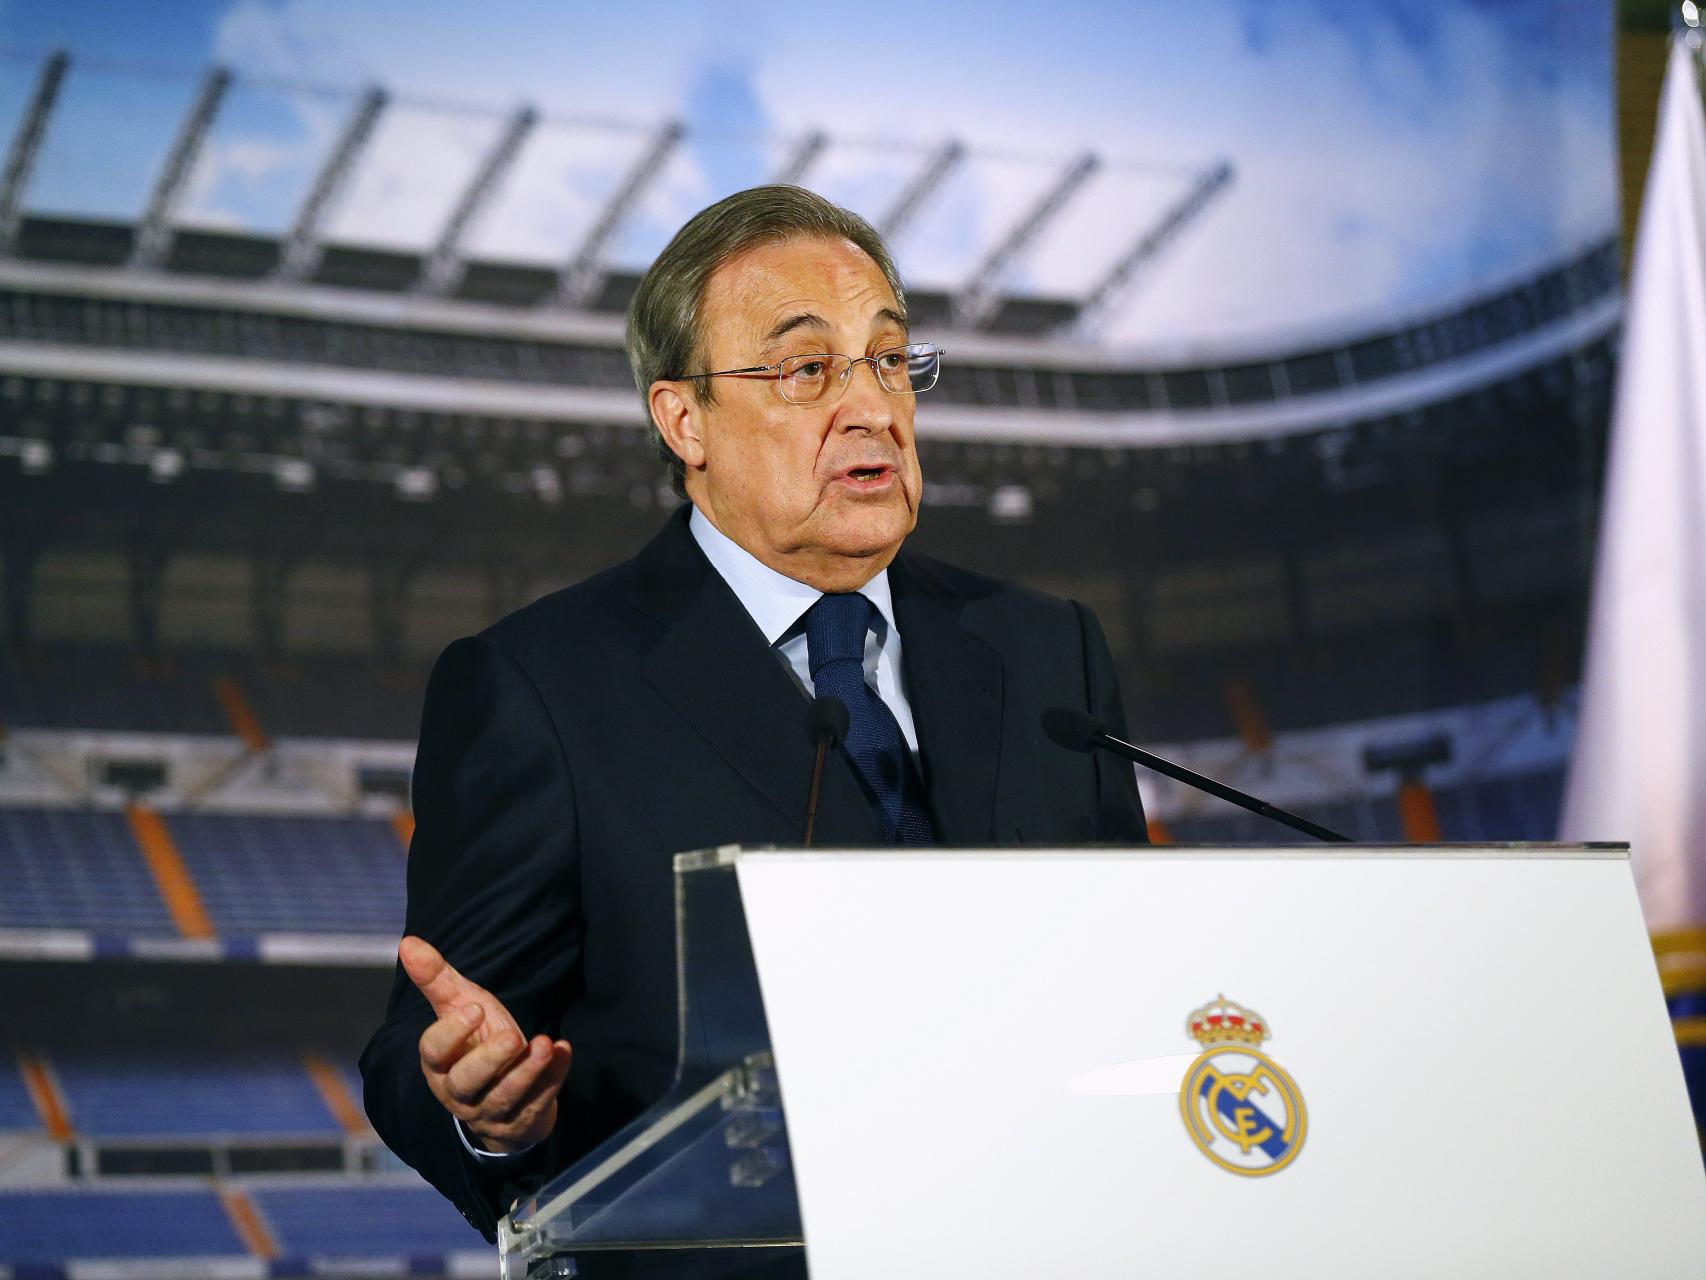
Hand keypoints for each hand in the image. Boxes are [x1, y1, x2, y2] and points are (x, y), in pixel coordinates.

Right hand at [400, 935, 572, 1154]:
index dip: (451, 1033)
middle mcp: (460, 1094)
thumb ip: (438, 979)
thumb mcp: (460, 1008)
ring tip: (545, 1044)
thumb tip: (408, 942)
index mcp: (440, 1065)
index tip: (475, 1008)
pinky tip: (563, 1051)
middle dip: (489, 1059)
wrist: (505, 1096)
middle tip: (512, 1036)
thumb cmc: (476, 1044)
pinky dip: (554, 1078)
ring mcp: (491, 1112)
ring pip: (504, 1098)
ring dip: (527, 1072)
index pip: (434, 1053)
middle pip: (465, 1082)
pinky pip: (538, 1103)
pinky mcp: (522, 1122)